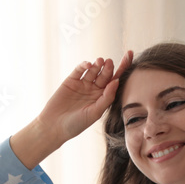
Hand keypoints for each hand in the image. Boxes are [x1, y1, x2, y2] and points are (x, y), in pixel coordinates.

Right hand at [11, 50, 132, 168]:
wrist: (55, 126)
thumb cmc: (77, 124)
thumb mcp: (95, 113)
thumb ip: (106, 98)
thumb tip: (116, 81)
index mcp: (103, 98)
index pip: (115, 81)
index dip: (123, 69)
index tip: (129, 56)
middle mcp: (95, 90)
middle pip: (105, 75)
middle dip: (109, 68)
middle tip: (109, 62)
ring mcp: (83, 84)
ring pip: (93, 71)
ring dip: (97, 65)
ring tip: (100, 61)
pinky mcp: (71, 81)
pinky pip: (79, 70)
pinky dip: (84, 65)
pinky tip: (88, 65)